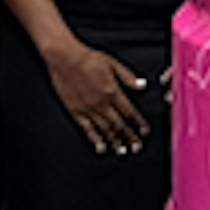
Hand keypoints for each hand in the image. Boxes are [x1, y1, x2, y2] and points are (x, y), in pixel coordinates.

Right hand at [43, 34, 148, 152]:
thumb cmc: (88, 58)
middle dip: (129, 137)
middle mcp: (101, 103)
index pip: (129, 112)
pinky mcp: (75, 111)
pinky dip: (95, 139)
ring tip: (122, 151)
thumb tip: (143, 85)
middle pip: (119, 125)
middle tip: (137, 147)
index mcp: (112, 92)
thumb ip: (128, 77)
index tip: (144, 132)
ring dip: (115, 141)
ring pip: (105, 129)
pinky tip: (101, 146)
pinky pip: (87, 129)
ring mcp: (88, 109)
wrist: (65, 58)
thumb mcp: (113, 64)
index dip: (138, 123)